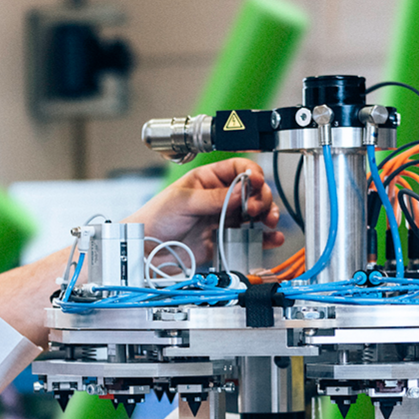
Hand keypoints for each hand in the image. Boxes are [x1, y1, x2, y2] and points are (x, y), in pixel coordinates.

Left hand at [125, 158, 283, 265]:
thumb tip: (243, 190)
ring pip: (256, 214)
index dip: (252, 173)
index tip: (257, 182)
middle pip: (253, 192)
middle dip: (262, 198)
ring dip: (268, 217)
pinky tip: (272, 238)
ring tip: (270, 223)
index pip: (239, 168)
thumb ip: (215, 197)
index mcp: (208, 179)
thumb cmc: (155, 218)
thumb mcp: (183, 201)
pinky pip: (250, 237)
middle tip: (256, 209)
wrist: (146, 250)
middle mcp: (220, 197)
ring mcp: (224, 219)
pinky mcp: (225, 240)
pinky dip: (264, 238)